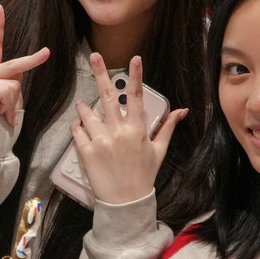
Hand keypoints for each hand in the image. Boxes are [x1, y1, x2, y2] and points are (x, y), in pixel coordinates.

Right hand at [0, 3, 49, 126]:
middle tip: (47, 52)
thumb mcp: (9, 102)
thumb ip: (11, 83)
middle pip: (13, 66)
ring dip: (13, 105)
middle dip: (33, 61)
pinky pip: (7, 92)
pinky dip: (8, 108)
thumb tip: (16, 76)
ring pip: (12, 85)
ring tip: (2, 116)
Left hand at [70, 53, 186, 204]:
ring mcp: (101, 141)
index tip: (135, 59)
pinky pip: (77, 130)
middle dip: (101, 73)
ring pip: (87, 113)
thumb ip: (167, 128)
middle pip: (107, 97)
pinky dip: (77, 125)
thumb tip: (182, 111)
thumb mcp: (158, 151)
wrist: (126, 202)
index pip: (136, 97)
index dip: (136, 76)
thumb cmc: (144, 175)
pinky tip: (80, 126)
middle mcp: (118, 132)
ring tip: (83, 104)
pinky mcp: (86, 151)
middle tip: (94, 56)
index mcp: (137, 130)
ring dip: (84, 106)